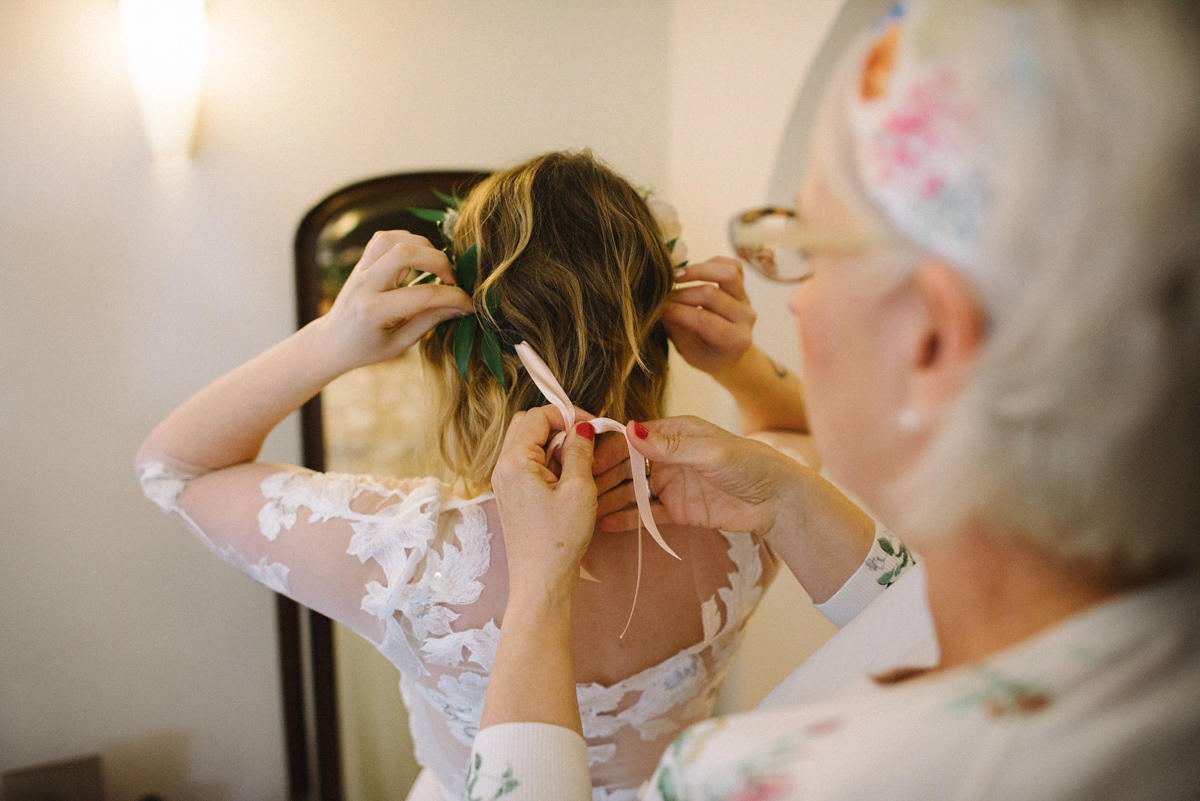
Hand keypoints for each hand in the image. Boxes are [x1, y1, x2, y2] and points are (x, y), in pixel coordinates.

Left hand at [317, 230, 473, 370]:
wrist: (331, 341)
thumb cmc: (367, 349)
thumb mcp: (400, 344)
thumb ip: (429, 322)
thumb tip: (461, 306)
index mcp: (374, 312)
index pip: (423, 295)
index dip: (453, 296)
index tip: (469, 303)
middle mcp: (365, 285)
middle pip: (404, 254)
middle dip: (438, 261)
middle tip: (452, 280)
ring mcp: (360, 270)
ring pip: (393, 239)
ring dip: (423, 247)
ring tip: (436, 267)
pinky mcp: (361, 261)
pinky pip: (385, 238)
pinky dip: (407, 241)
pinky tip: (419, 258)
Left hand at [491, 407, 597, 604]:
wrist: (541, 581)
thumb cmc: (559, 539)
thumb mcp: (578, 489)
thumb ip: (579, 451)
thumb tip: (582, 427)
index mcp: (514, 461)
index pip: (537, 416)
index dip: (567, 415)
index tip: (593, 427)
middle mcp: (503, 467)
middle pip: (528, 426)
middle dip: (558, 427)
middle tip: (584, 442)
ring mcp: (506, 482)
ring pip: (528, 444)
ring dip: (554, 445)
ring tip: (578, 464)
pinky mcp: (513, 495)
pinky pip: (529, 465)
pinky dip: (549, 463)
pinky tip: (568, 480)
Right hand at [596, 415, 799, 538]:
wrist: (779, 501)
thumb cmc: (751, 465)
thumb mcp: (710, 452)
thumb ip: (670, 447)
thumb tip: (631, 431)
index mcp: (674, 433)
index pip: (631, 439)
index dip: (606, 450)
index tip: (583, 463)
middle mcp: (668, 456)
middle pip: (626, 466)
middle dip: (601, 478)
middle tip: (575, 492)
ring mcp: (671, 484)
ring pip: (632, 491)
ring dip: (609, 500)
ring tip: (583, 512)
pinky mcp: (677, 510)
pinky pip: (646, 514)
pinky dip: (627, 519)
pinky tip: (604, 525)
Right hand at [663, 257, 754, 377]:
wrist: (728, 354)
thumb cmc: (705, 355)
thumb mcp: (687, 351)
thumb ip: (675, 327)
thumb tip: (657, 304)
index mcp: (735, 340)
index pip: (703, 320)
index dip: (677, 311)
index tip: (656, 309)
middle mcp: (746, 318)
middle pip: (711, 294)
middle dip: (680, 294)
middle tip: (661, 297)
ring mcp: (746, 299)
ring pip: (727, 273)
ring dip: (698, 270)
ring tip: (675, 276)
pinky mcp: (743, 286)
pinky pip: (732, 265)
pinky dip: (712, 263)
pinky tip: (693, 272)